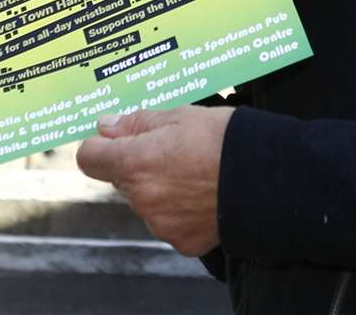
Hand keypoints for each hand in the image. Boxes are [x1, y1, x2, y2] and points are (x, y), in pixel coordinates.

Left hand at [76, 106, 232, 256]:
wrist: (265, 178)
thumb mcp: (181, 115)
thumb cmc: (224, 139)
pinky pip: (169, 223)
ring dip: (160, 189)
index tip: (117, 139)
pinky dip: (181, 211)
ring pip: (146, 202)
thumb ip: (137, 122)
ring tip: (196, 174)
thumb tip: (105, 126)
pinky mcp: (181, 241)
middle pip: (122, 180)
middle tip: (175, 150)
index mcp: (134, 163)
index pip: (90, 158)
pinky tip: (205, 196)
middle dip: (139, 166)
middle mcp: (141, 198)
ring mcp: (160, 224)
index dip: (101, 146)